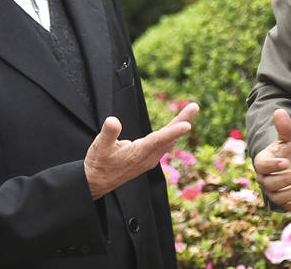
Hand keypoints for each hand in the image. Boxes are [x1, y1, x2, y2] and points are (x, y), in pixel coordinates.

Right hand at [84, 102, 198, 199]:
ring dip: (180, 125)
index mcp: (138, 153)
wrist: (96, 183)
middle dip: (183, 121)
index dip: (173, 132)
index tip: (188, 125)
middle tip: (195, 107)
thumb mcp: (99, 147)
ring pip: (169, 140)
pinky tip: (179, 126)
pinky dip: (173, 133)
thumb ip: (108, 133)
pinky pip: (165, 144)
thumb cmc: (98, 163)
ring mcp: (150, 159)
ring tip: (191, 111)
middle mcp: (148, 157)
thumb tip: (112, 120)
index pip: (159, 140)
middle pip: (169, 138)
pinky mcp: (148, 159)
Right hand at [252, 109, 290, 209]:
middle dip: (286, 179)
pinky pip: (286, 207)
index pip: (262, 165)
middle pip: (270, 183)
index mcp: (262, 161)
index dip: (273, 165)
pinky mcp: (283, 201)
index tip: (286, 162)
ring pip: (278, 197)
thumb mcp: (289, 137)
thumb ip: (284, 127)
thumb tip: (279, 111)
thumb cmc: (289, 149)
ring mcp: (273, 191)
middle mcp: (264, 178)